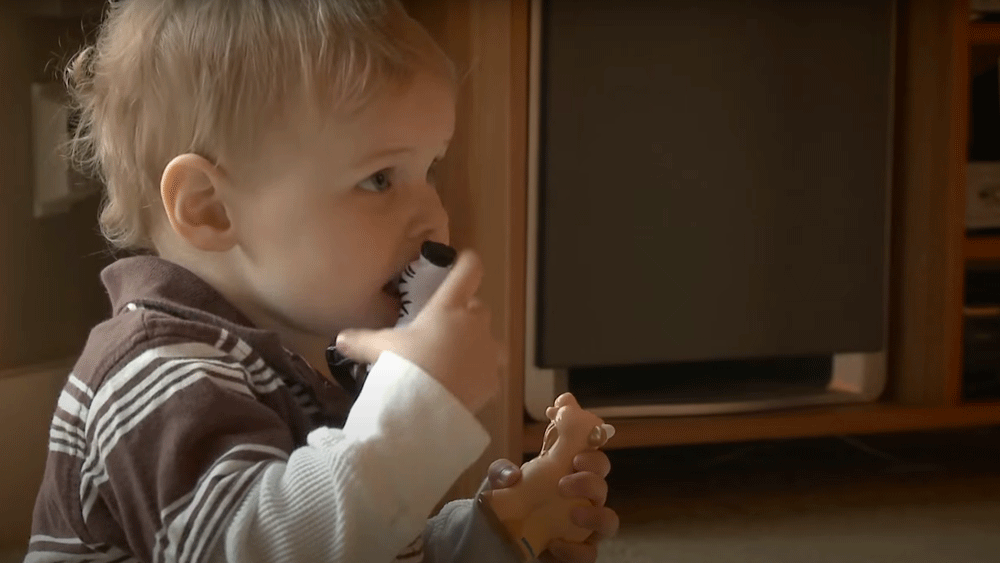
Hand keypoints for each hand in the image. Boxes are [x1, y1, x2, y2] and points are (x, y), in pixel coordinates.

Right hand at [335, 250, 500, 413]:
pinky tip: (460, 386)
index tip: (461, 263)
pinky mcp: (493, 378)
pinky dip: (478, 375)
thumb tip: (339, 338)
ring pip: (488, 339)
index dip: (466, 263)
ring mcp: (489, 351)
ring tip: (455, 359)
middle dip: (464, 314)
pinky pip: (489, 371)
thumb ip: (361, 341)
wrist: (427, 409)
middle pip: (478, 307)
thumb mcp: (380, 350)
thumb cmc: (405, 367)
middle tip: (443, 328)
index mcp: (448, 307)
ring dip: (476, 344)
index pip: (469, 270)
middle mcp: (474, 323)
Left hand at [487, 453, 619, 562]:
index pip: (596, 462)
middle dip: (589, 483)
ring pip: (609, 522)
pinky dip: (575, 550)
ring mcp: (586, 528)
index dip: (593, 457)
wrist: (503, 534)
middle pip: (602, 487)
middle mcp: (586, 500)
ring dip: (595, 516)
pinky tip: (554, 545)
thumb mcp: (500, 481)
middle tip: (563, 485)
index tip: (575, 459)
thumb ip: (502, 472)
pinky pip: (590, 554)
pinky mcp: (578, 552)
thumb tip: (512, 475)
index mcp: (573, 477)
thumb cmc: (511, 500)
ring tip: (574, 514)